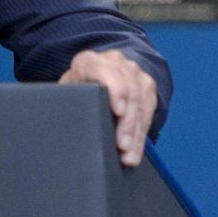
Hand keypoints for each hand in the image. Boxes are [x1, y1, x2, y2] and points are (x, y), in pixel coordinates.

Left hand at [60, 48, 157, 166]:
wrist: (90, 78)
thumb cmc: (74, 90)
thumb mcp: (67, 94)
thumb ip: (70, 104)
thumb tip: (67, 130)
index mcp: (89, 62)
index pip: (107, 71)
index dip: (116, 91)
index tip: (119, 112)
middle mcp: (114, 61)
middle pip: (130, 89)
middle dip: (128, 122)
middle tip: (122, 146)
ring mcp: (132, 71)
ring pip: (142, 100)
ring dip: (137, 131)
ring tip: (129, 155)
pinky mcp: (145, 84)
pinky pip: (150, 108)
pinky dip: (142, 132)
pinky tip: (136, 149)